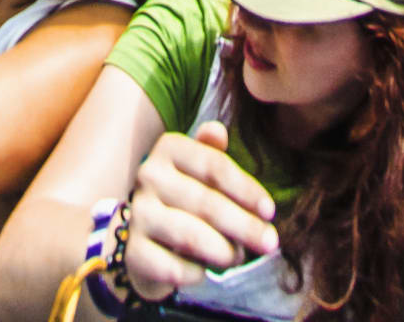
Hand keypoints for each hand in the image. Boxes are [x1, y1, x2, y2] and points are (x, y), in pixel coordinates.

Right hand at [120, 122, 278, 303]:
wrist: (144, 238)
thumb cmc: (185, 199)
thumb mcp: (200, 171)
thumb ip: (212, 153)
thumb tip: (218, 130)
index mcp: (169, 148)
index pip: (215, 167)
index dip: (247, 190)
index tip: (270, 211)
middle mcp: (148, 176)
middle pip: (207, 203)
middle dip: (245, 226)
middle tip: (270, 243)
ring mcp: (138, 213)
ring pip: (190, 236)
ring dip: (223, 251)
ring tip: (238, 257)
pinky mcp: (133, 251)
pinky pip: (173, 267)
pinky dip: (196, 273)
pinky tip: (205, 271)